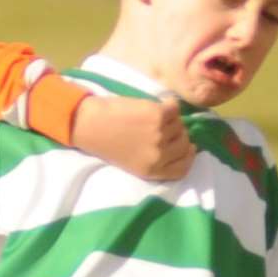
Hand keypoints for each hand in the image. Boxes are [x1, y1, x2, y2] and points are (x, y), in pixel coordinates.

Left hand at [70, 93, 193, 180]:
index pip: (183, 168)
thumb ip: (157, 160)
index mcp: (152, 171)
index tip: (188, 147)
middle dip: (178, 135)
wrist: (89, 125)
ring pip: (180, 124)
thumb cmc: (108, 143)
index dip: (188, 156)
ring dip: (170, 119)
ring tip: (150, 117)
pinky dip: (168, 105)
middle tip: (164, 126)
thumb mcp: (134, 163)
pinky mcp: (158, 116)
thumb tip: (186, 147)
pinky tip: (154, 106)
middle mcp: (159, 156)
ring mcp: (160, 135)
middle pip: (184, 144)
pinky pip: (174, 108)